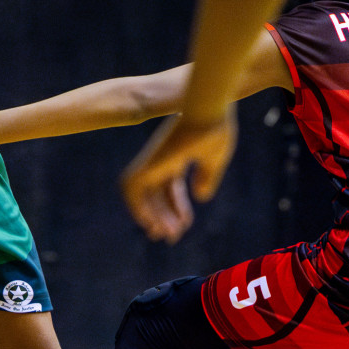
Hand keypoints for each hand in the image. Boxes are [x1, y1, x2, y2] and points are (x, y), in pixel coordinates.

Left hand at [120, 109, 236, 243]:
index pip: (170, 188)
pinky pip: (133, 190)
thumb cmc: (214, 130)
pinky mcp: (148, 163)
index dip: (175, 207)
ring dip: (152, 216)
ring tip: (166, 234)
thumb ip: (207, 177)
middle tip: (171, 237)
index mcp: (175, 158)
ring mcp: (153, 162)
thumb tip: (201, 197)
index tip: (182, 226)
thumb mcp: (214, 160)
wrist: (208, 111)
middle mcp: (160, 161)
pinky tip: (150, 223)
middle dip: (163, 216)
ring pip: (143, 195)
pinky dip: (138, 207)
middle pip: (157, 194)